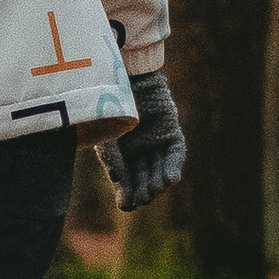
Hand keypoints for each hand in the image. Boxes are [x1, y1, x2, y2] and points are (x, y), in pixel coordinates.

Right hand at [100, 72, 184, 211]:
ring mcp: (154, 140)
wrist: (120, 73)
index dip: (127, 194)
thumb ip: (113, 165)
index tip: (128, 205)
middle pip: (143, 177)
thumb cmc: (104, 104)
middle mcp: (136, 149)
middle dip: (144, 190)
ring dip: (159, 181)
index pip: (125, 180)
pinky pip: (175, 152)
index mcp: (116, 153)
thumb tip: (123, 193)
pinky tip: (170, 180)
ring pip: (159, 168)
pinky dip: (173, 166)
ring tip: (157, 189)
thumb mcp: (104, 138)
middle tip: (143, 198)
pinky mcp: (170, 130)